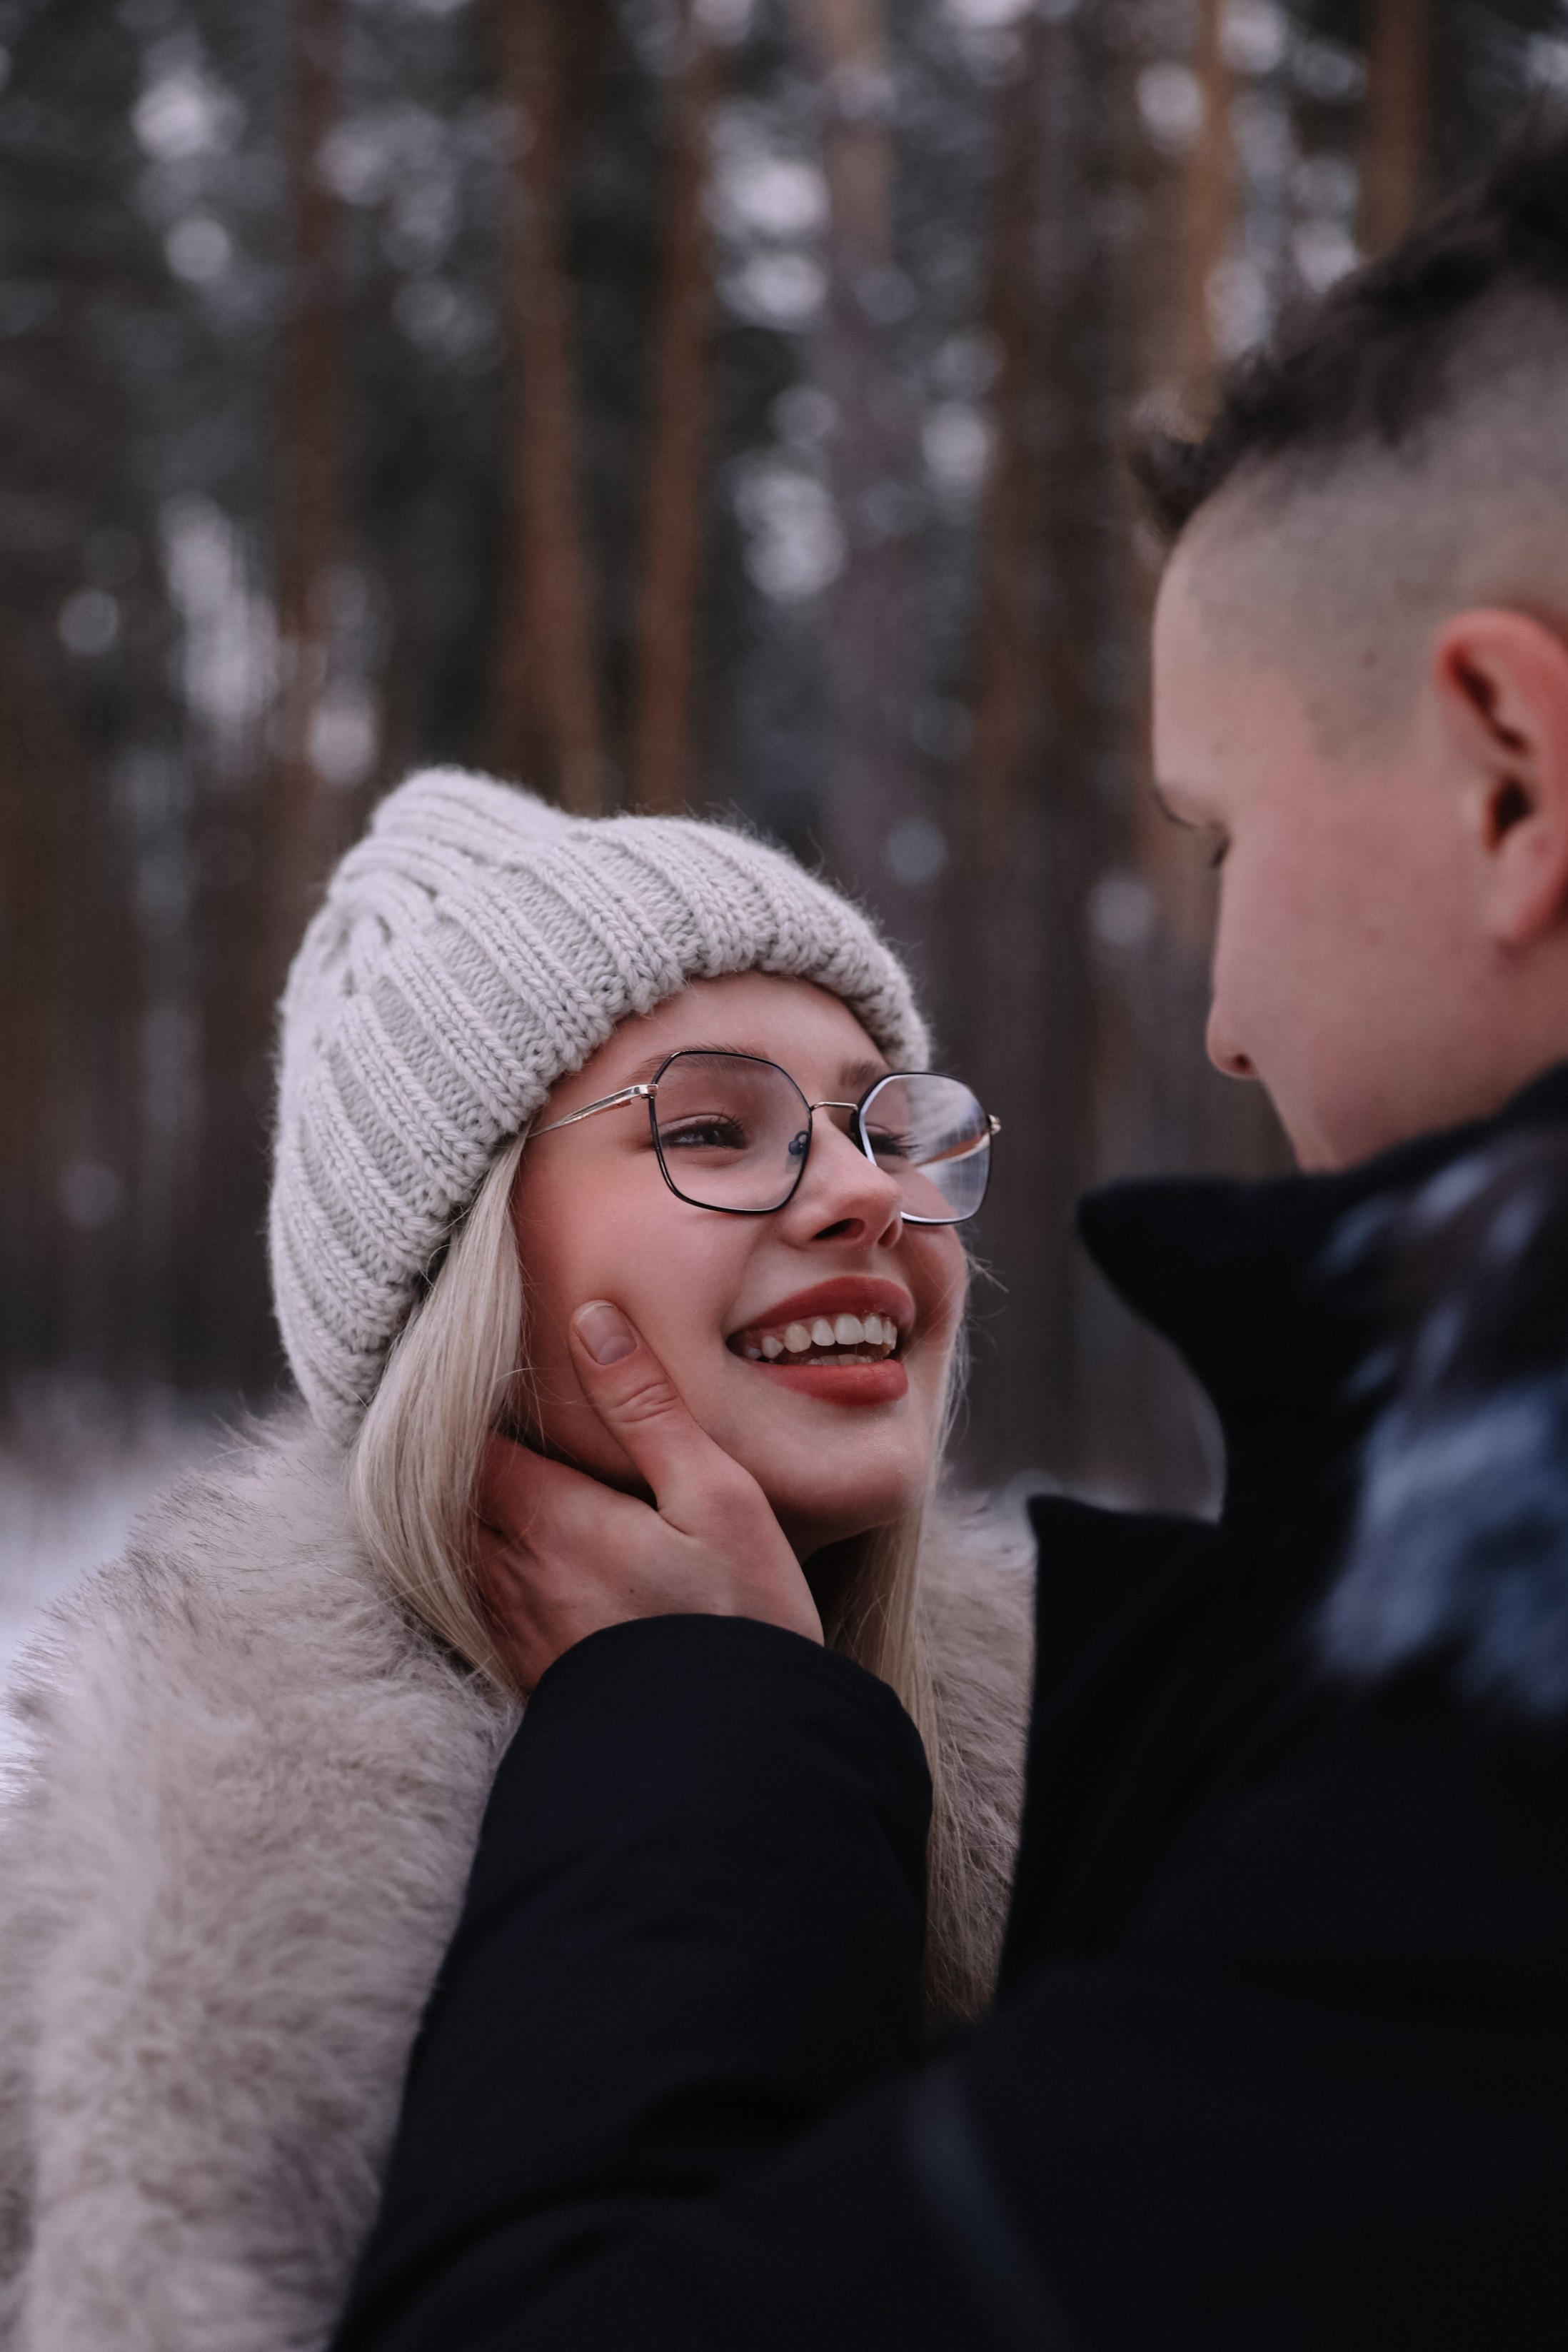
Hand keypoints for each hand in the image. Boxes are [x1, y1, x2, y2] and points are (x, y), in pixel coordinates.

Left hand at [474, 1300, 822, 1692]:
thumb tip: (591, 1320)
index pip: (471, 1441)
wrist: (736, 1759)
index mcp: (552, 1520)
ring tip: (502, 1470)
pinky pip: (478, 1597)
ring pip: (459, 1545)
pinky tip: (521, 1551)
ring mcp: (515, 1627)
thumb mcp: (716, 1496)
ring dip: (471, 1506)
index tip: (491, 1368)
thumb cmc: (740, 1620)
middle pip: (449, 1492)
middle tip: (486, 1409)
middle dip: (461, 1450)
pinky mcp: (528, 1668)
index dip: (473, 1401)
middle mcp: (514, 1573)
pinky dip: (484, 1561)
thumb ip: (647, 1408)